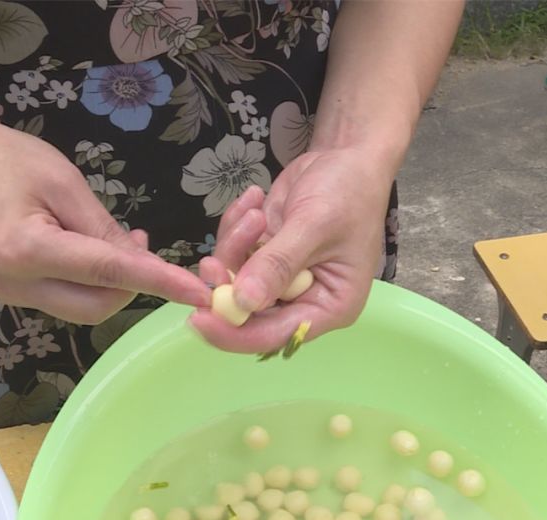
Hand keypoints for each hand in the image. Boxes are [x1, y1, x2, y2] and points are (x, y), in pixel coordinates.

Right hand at [0, 116, 209, 323]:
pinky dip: (87, 282)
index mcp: (25, 250)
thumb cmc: (5, 158)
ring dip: (110, 284)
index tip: (198, 293)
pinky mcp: (6, 294)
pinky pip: (61, 298)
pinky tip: (89, 250)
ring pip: (80, 307)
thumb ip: (103, 228)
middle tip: (142, 244)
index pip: (107, 273)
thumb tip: (141, 263)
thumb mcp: (63, 181)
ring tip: (116, 240)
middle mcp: (14, 284)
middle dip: (131, 285)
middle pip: (96, 306)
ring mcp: (6, 294)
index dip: (158, 283)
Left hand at [189, 147, 391, 351]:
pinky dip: (235, 228)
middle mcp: (303, 299)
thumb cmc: (348, 192)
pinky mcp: (264, 255)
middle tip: (209, 261)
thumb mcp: (315, 225)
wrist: (347, 157)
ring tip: (254, 210)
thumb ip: (278, 263)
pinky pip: (234, 253)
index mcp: (328, 306)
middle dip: (225, 284)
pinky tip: (254, 198)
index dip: (234, 333)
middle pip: (247, 312)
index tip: (198, 319)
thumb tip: (243, 302)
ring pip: (234, 279)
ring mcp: (280, 278)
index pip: (274, 335)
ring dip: (234, 245)